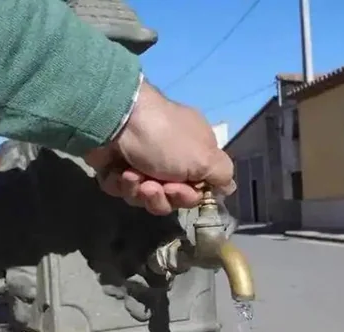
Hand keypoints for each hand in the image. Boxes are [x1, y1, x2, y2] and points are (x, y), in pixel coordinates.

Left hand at [85, 79, 235, 214]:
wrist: (116, 120)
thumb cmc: (165, 139)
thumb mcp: (205, 157)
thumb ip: (221, 174)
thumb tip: (229, 186)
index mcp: (192, 154)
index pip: (195, 190)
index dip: (187, 197)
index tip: (178, 189)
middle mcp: (168, 160)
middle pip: (169, 198)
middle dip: (160, 197)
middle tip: (152, 186)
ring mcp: (140, 164)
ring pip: (143, 198)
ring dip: (138, 191)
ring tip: (132, 175)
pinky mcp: (114, 168)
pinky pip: (120, 190)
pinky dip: (119, 184)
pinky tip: (118, 171)